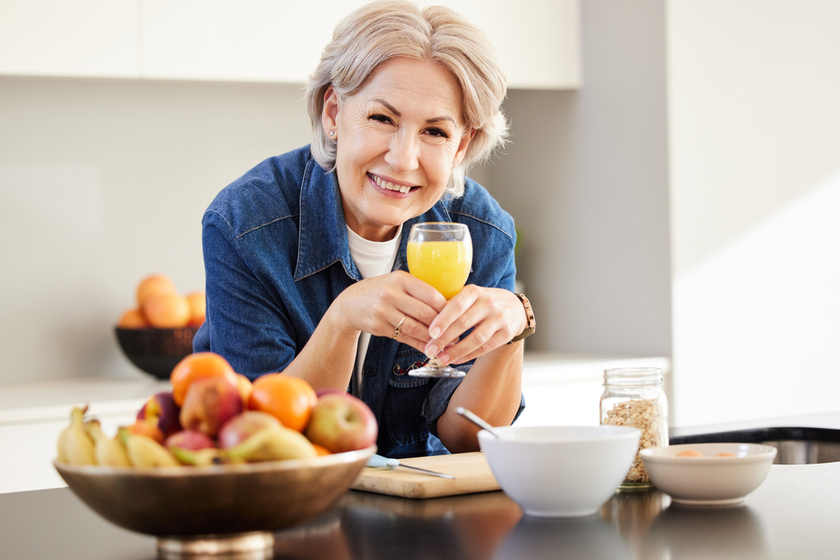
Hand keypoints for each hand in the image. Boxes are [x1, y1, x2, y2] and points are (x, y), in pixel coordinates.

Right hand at [332, 271, 447, 353]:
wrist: (350, 304)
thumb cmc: (381, 292)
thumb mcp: (397, 283)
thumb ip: (418, 291)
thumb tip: (449, 306)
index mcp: (401, 279)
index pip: (431, 294)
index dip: (447, 308)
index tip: (457, 316)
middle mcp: (391, 293)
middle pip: (425, 313)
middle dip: (442, 326)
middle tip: (456, 334)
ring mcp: (383, 311)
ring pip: (415, 328)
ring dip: (432, 339)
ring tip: (445, 344)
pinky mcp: (379, 327)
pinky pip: (404, 338)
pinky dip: (418, 345)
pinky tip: (429, 348)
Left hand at [423, 287, 526, 364]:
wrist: (515, 308)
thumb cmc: (483, 302)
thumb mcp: (470, 296)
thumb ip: (452, 305)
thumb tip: (426, 321)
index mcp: (475, 291)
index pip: (457, 304)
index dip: (443, 319)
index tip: (430, 332)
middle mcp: (488, 303)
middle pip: (464, 323)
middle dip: (444, 339)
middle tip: (430, 350)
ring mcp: (499, 318)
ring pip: (476, 338)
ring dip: (456, 351)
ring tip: (441, 359)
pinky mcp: (507, 333)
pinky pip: (485, 347)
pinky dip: (469, 355)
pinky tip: (456, 360)